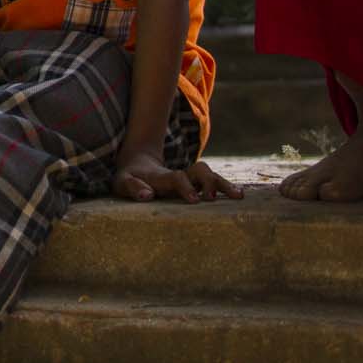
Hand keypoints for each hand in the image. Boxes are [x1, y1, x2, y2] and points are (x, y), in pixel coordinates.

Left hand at [112, 150, 239, 203]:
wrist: (137, 162)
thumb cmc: (129, 178)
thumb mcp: (123, 182)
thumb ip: (133, 188)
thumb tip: (147, 196)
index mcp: (161, 177)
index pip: (176, 178)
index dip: (185, 187)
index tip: (195, 200)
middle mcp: (180, 175)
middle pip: (200, 171)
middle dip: (211, 181)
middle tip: (215, 197)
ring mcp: (189, 179)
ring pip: (210, 176)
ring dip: (224, 184)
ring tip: (239, 195)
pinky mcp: (195, 185)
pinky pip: (213, 184)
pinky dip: (226, 188)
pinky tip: (240, 195)